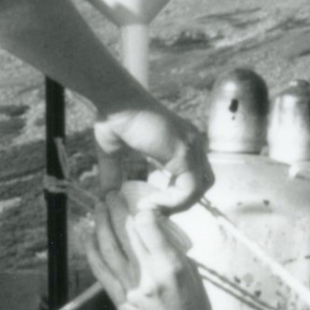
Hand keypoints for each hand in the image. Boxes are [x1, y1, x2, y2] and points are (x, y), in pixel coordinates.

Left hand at [83, 186, 214, 309]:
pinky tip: (87, 235)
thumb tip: (150, 223)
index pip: (148, 228)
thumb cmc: (192, 305)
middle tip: (111, 194)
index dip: (139, 209)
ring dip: (101, 224)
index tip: (135, 198)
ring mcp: (131, 288)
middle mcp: (148, 276)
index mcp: (170, 266)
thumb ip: (169, 248)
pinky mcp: (119, 300)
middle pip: (126, 234)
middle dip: (116, 209)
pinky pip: (100, 270)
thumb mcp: (190, 271)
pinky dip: (91, 250)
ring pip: (109, 248)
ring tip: (99, 207)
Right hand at [91, 103, 211, 211]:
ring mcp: (191, 146)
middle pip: (203, 183)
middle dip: (180, 201)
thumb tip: (106, 196)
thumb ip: (114, 173)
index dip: (176, 194)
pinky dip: (172, 201)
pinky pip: (188, 189)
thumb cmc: (114, 117)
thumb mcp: (112, 151)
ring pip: (199, 189)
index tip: (150, 201)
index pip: (193, 175)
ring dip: (176, 204)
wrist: (116, 100)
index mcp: (181, 141)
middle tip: (155, 208)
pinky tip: (150, 201)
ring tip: (150, 206)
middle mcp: (192, 142)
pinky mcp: (184, 152)